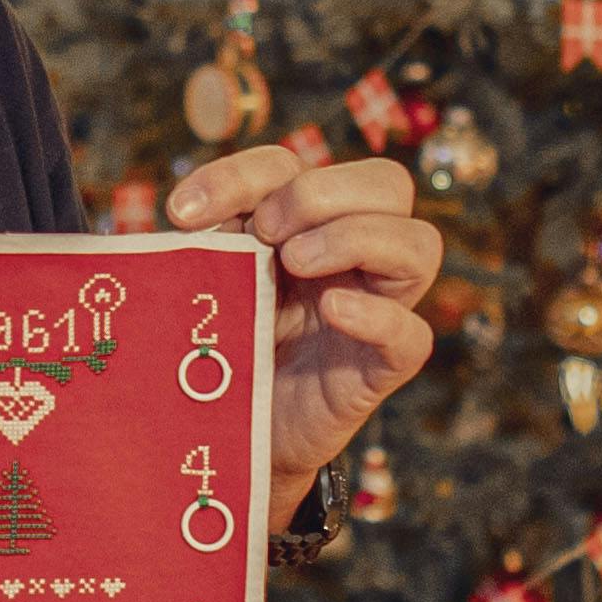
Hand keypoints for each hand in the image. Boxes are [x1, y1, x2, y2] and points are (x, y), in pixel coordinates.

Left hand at [167, 145, 436, 516]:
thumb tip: (185, 216)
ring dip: (356, 237)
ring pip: (420, 244)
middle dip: (320, 191)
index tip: (182, 215)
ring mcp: (377, 309)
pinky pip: (411, 335)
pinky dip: (378, 316)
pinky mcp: (381, 368)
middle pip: (388, 183)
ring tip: (294, 262)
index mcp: (306, 224)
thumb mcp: (210, 285)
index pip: (292, 166)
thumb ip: (209, 246)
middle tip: (264, 229)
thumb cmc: (222, 345)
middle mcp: (353, 255)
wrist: (229, 434)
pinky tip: (331, 310)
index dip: (239, 174)